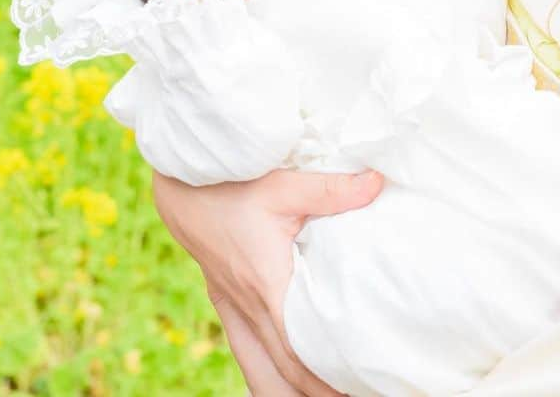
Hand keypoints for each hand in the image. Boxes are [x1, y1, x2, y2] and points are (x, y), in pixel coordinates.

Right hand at [151, 167, 384, 395]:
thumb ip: (330, 189)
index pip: (299, 351)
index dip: (327, 378)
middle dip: (318, 392)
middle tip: (356, 394)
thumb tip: (377, 183)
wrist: (183, 188)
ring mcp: (233, 309)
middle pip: (284, 373)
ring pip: (259, 372)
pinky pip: (245, 352)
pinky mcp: (225, 303)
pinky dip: (265, 375)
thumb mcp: (284, 184)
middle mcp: (249, 307)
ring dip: (289, 391)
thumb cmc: (234, 186)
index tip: (358, 387)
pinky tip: (284, 382)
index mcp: (267, 286)